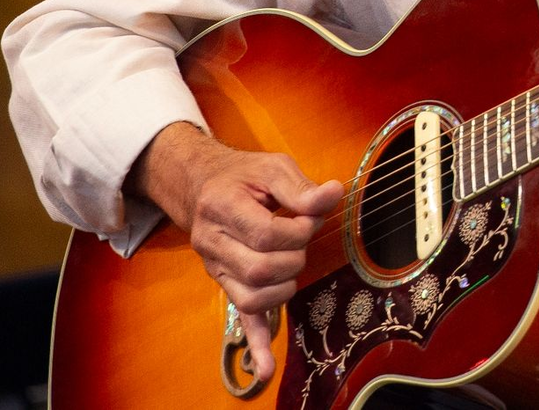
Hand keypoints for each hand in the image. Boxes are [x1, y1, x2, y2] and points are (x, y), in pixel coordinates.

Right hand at [128, 123, 342, 380]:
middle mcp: (213, 242)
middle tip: (303, 238)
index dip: (296, 230)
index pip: (263, 233)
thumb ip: (301, 186)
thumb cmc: (243, 175)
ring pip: (251, 296)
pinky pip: (240, 319)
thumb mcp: (272, 167)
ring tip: (293, 260)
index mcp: (222, 207)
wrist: (204, 186)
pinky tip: (265, 370)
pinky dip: (256, 345)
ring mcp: (217, 269)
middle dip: (294, 256)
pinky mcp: (226, 285)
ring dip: (284, 284)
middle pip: (259, 269)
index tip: (311, 218)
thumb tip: (334, 194)